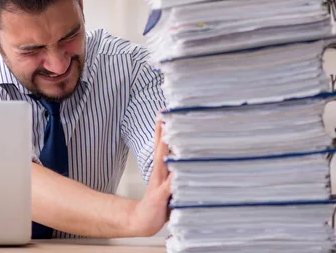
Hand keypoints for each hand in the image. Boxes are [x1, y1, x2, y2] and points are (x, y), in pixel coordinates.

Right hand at [128, 118, 172, 236]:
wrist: (142, 222)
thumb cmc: (159, 204)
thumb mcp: (170, 186)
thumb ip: (178, 173)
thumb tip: (193, 159)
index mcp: (162, 170)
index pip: (163, 146)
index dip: (164, 131)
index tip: (165, 114)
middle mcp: (159, 174)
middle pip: (160, 149)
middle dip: (162, 132)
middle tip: (163, 116)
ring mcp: (159, 185)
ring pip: (162, 164)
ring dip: (163, 149)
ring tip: (166, 135)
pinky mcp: (160, 198)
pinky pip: (167, 187)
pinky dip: (171, 180)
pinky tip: (176, 172)